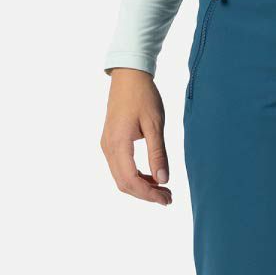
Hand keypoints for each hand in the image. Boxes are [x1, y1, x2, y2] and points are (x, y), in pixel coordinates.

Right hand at [101, 68, 172, 204]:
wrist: (128, 75)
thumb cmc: (143, 96)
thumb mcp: (155, 125)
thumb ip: (158, 153)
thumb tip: (163, 179)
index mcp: (118, 143)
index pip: (131, 180)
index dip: (149, 194)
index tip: (167, 198)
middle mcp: (108, 147)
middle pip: (124, 183)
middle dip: (146, 195)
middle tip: (168, 198)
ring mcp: (107, 145)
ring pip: (121, 178)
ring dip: (141, 188)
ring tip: (163, 190)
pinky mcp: (110, 142)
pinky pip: (120, 168)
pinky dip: (136, 177)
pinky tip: (152, 178)